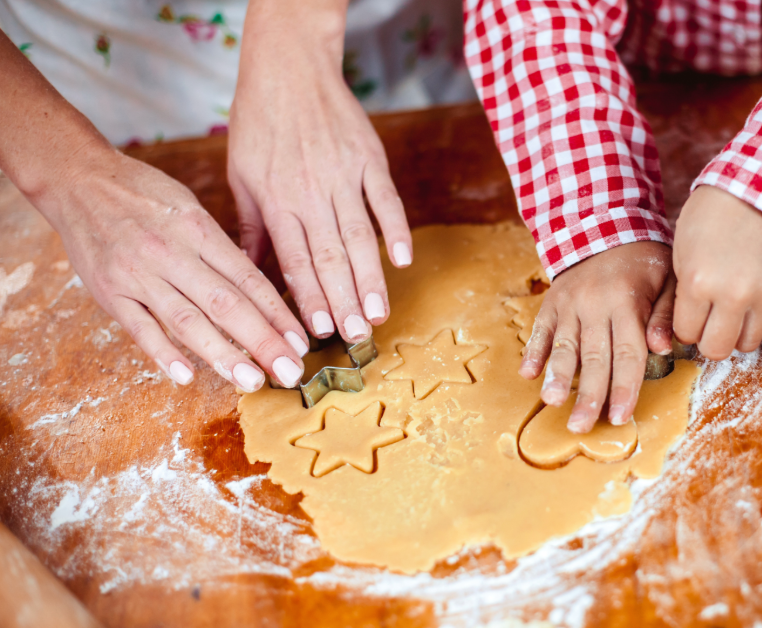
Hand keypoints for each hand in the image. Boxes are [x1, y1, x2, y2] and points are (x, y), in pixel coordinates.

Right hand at [38, 148, 308, 389]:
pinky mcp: (109, 291)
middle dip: (263, 342)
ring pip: (187, 321)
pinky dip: (162, 353)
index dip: (277, 314)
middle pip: (226, 304)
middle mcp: (173, 254)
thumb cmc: (143, 193)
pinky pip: (139, 327)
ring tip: (252, 381)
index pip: (248, 279)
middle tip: (290, 372)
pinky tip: (186, 376)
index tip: (301, 342)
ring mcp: (139, 275)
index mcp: (200, 231)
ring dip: (222, 354)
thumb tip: (258, 290)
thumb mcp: (191, 208)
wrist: (77, 179)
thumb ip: (221, 249)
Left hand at [228, 1, 409, 342]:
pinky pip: (386, 200)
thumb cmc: (259, 122)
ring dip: (371, 278)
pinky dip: (396, 229)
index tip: (319, 331)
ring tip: (379, 313)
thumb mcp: (241, 175)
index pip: (294, 260)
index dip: (309, 297)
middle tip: (357, 336)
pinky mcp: (371, 159)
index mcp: (277, 200)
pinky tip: (403, 258)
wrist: (289, 67)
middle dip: (344, 300)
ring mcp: (344, 175)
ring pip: (360, 236)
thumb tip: (250, 273)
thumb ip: (252, 227)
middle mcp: (311, 192)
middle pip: (330, 256)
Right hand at [520, 242, 674, 433]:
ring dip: (557, 376)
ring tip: (551, 402)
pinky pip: (541, 329)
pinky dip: (534, 351)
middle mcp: (595, 304)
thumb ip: (665, 315)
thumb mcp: (668, 279)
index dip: (624, 388)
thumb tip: (662, 349)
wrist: (604, 225)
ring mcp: (570, 303)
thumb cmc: (644, 260)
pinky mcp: (552, 302)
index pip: (627, 353)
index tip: (620, 418)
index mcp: (627, 302)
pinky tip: (528, 374)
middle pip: (593, 357)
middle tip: (581, 427)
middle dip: (588, 395)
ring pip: (564, 345)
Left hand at [673, 185, 761, 359]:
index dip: (684, 327)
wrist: (756, 190)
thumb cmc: (710, 217)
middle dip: (706, 340)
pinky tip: (743, 298)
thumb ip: (683, 294)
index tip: (687, 315)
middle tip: (705, 322)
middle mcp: (732, 294)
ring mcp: (760, 294)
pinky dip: (751, 319)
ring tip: (726, 315)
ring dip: (732, 335)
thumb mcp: (681, 253)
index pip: (686, 333)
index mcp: (698, 282)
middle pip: (716, 350)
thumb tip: (685, 328)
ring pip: (745, 345)